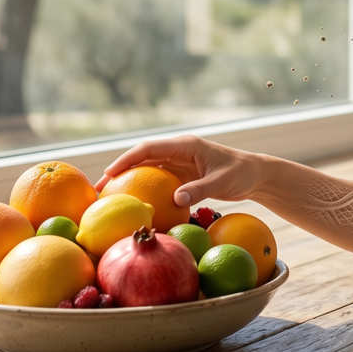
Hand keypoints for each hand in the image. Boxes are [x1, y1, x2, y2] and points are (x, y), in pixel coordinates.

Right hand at [94, 134, 265, 207]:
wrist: (254, 175)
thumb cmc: (241, 174)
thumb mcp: (222, 181)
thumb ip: (199, 189)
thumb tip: (175, 200)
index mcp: (186, 145)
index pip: (150, 148)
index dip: (128, 159)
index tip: (110, 172)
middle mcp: (178, 151)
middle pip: (142, 158)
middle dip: (119, 171)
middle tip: (98, 190)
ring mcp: (178, 163)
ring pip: (146, 170)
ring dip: (127, 181)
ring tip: (107, 199)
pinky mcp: (181, 175)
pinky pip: (157, 181)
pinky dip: (143, 190)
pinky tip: (132, 205)